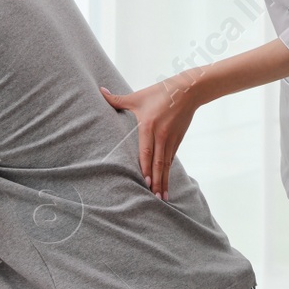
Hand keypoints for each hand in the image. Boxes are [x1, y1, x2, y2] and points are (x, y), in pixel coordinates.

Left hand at [101, 76, 201, 200]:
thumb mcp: (138, 96)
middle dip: (157, 181)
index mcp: (149, 126)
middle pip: (158, 162)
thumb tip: (100, 91)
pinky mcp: (177, 139)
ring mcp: (171, 138)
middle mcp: (161, 135)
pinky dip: (168, 170)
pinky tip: (166, 181)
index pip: (147, 152)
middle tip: (155, 198)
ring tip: (163, 197)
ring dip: (164, 180)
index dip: (147, 168)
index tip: (147, 183)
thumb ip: (118, 99)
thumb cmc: (160, 92)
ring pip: (166, 163)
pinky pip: (171, 158)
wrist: (188, 90)